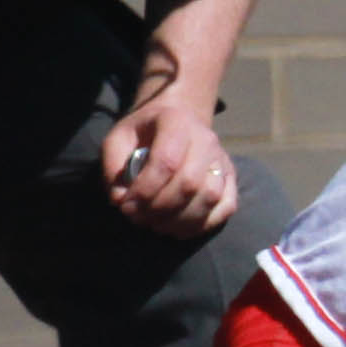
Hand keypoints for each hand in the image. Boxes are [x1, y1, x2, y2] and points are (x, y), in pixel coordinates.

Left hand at [103, 80, 241, 236]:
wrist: (177, 118)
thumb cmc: (144, 132)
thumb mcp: (118, 138)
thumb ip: (114, 167)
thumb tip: (121, 200)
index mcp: (176, 121)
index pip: (167, 161)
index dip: (145, 190)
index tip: (125, 207)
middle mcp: (206, 138)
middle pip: (190, 183)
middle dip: (160, 208)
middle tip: (138, 218)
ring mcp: (222, 158)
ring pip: (210, 198)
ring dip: (180, 220)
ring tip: (156, 225)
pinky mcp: (231, 177)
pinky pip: (226, 207)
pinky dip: (203, 224)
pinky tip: (179, 228)